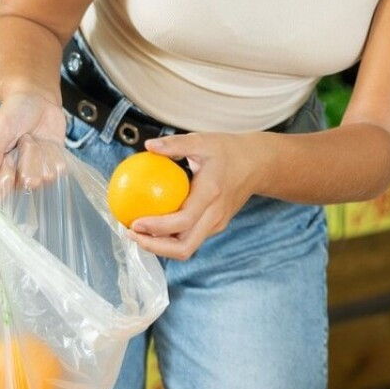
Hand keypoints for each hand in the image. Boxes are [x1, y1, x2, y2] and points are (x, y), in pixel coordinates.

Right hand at [0, 93, 67, 183]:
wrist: (38, 100)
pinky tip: (47, 144)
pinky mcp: (52, 168)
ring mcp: (34, 174)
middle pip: (25, 185)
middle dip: (26, 159)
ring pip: (44, 178)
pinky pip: (58, 170)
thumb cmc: (12, 113)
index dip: (6, 176)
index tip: (7, 158)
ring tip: (33, 139)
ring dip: (40, 154)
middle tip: (21, 141)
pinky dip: (54, 154)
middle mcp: (13, 177)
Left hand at [124, 132, 272, 259]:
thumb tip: (148, 147)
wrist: (258, 164)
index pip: (183, 221)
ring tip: (137, 233)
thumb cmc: (228, 150)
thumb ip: (175, 144)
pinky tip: (153, 225)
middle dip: (154, 247)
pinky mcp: (215, 225)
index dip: (157, 228)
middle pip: (185, 247)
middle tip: (131, 234)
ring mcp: (217, 223)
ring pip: (187, 247)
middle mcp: (215, 215)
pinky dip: (170, 238)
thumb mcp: (202, 141)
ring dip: (160, 246)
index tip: (134, 223)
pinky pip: (190, 238)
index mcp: (211, 194)